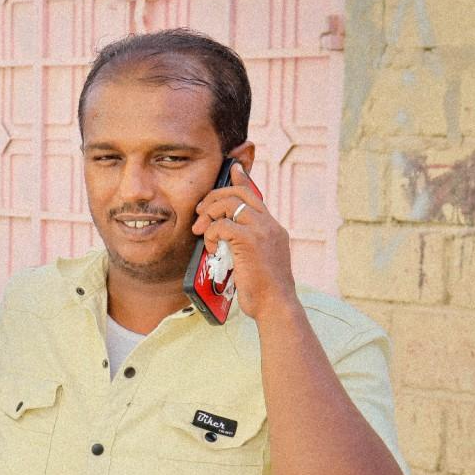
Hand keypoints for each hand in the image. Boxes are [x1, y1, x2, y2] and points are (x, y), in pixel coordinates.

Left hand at [190, 162, 297, 320]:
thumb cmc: (263, 291)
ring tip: (201, 233)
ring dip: (209, 216)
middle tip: (199, 213)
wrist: (275, 306)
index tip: (232, 168)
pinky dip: (210, 235)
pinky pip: (222, 226)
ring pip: (229, 204)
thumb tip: (224, 238)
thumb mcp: (257, 261)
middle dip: (214, 198)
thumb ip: (246, 244)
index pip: (255, 195)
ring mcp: (262, 231)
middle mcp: (270, 225)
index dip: (242, 179)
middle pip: (239, 193)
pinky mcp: (250, 241)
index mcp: (273, 228)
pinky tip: (210, 249)